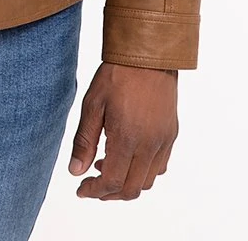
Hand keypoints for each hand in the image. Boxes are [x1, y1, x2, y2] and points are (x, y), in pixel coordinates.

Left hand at [68, 62, 177, 200]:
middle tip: (92, 184)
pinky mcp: (171, 135)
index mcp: (127, 139)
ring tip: (106, 166)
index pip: (112, 182)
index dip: (95, 191)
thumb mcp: (92, 104)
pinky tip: (128, 157)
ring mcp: (163, 141)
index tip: (81, 189)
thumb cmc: (118, 75)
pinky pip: (160, 166)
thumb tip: (76, 171)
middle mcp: (149, 145)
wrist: (149, 55)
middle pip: (131, 189)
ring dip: (126, 183)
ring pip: (147, 181)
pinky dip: (143, 172)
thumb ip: (84, 141)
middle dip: (109, 193)